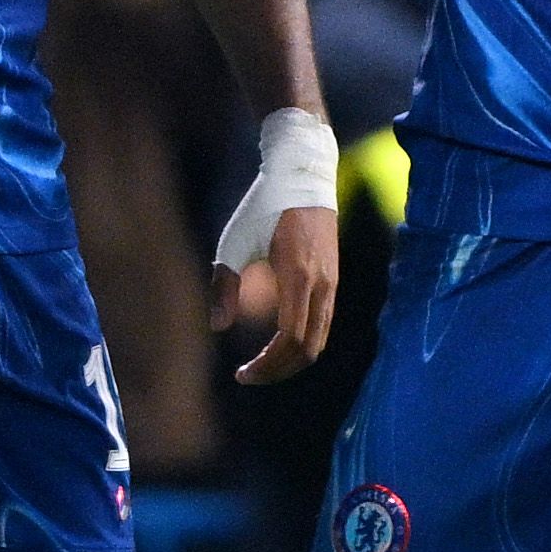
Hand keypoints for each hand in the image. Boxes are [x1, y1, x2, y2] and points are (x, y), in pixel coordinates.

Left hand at [215, 199, 336, 381]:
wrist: (303, 175)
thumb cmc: (264, 206)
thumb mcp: (234, 243)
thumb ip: (224, 286)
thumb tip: (217, 327)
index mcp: (298, 276)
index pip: (291, 340)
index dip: (267, 365)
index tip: (242, 373)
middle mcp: (322, 284)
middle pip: (309, 349)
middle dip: (278, 370)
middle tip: (248, 376)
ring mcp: (332, 282)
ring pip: (319, 339)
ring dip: (291, 360)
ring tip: (261, 365)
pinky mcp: (333, 279)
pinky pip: (322, 324)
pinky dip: (301, 342)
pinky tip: (276, 341)